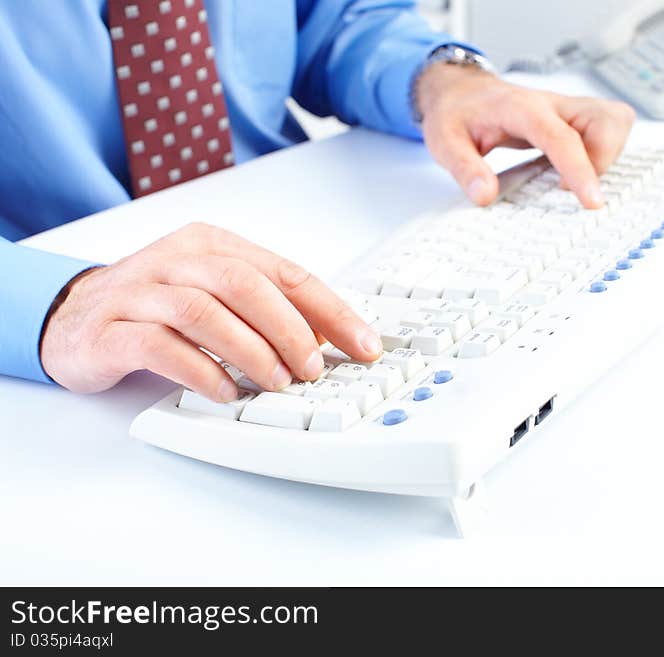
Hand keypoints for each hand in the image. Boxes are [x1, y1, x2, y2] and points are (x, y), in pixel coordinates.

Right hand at [40, 223, 382, 401]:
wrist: (71, 317)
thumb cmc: (156, 306)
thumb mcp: (215, 294)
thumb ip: (265, 307)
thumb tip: (326, 337)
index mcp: (212, 245)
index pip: (285, 272)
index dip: (331, 310)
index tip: (363, 344)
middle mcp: (176, 261)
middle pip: (245, 285)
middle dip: (290, 330)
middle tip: (312, 369)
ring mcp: (140, 293)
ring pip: (204, 312)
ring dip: (251, 351)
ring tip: (275, 382)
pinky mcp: (111, 331)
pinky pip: (160, 347)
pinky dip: (201, 371)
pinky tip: (225, 392)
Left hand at [417, 64, 635, 208]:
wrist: (459, 92)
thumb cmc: (455, 114)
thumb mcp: (445, 143)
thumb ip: (465, 170)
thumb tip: (486, 196)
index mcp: (522, 109)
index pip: (562, 137)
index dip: (581, 169)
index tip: (591, 200)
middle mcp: (552, 104)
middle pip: (606, 118)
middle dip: (605, 158)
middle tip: (575, 188)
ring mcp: (566, 110)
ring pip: (615, 120)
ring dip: (608, 154)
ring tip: (576, 180)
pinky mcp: (572, 120)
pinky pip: (606, 129)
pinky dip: (604, 152)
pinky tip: (576, 171)